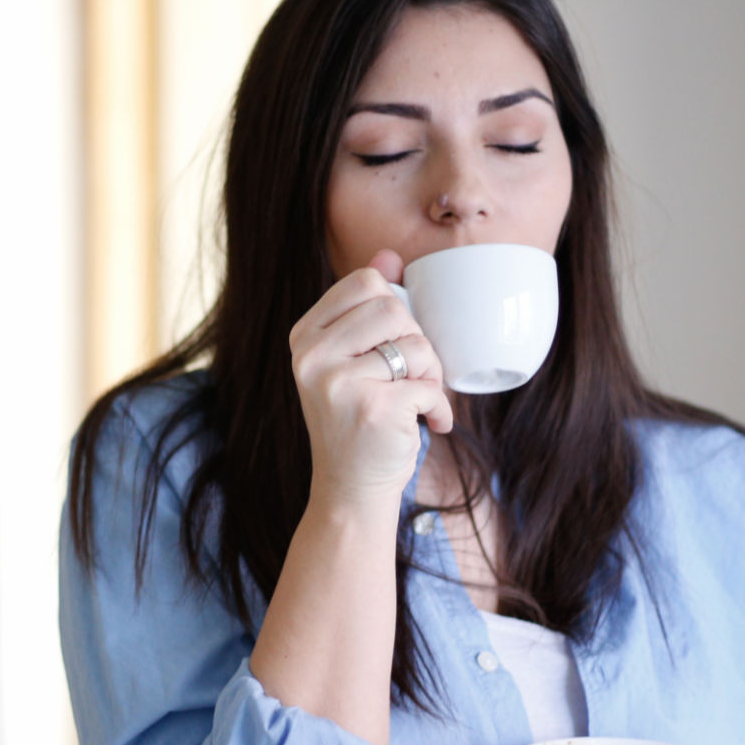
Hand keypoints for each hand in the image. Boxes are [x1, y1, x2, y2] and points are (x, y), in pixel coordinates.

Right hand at [289, 250, 453, 507]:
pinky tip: (429, 425)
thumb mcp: (352, 360)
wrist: (350, 490)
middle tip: (409, 378)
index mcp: (305, 336)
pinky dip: (439, 408)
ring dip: (431, 376)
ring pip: (417, 346)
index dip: (393, 309)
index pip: (366, 282)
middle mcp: (311, 356)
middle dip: (416, 343)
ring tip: (417, 401)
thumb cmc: (357, 420)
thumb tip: (389, 254)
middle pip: (394, 309)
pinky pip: (429, 386)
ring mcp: (338, 382)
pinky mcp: (372, 409)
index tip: (389, 346)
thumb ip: (366, 308)